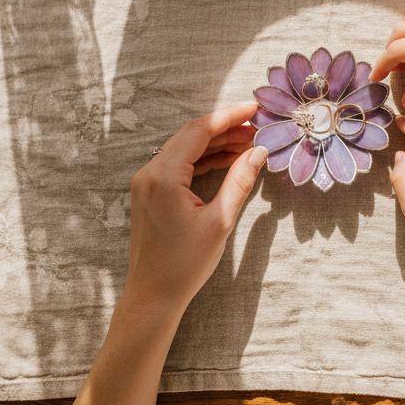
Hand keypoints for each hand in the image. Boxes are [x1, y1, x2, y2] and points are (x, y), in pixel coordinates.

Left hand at [125, 103, 267, 316]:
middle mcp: (149, 173)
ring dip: (215, 144)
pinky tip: (228, 161)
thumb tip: (258, 152)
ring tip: (248, 144)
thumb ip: (240, 181)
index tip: (254, 109)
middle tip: (257, 128)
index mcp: (164, 176)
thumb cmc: (184, 264)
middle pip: (191, 136)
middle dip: (225, 129)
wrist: (153, 296)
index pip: (199, 131)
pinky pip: (178, 165)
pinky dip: (203, 160)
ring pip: (185, 149)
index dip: (229, 116)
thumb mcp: (220, 222)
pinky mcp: (149, 193)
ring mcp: (146, 182)